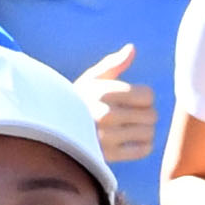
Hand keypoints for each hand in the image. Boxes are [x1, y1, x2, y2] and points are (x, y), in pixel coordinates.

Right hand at [77, 46, 158, 166]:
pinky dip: (142, 146)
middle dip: (144, 114)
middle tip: (130, 115)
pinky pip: (143, 150)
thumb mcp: (90, 79)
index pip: (147, 95)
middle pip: (151, 115)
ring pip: (149, 133)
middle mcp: (104, 114)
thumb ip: (113, 64)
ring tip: (129, 127)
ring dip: (143, 130)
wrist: (52, 129)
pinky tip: (129, 140)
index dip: (143, 96)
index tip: (131, 99)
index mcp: (102, 92)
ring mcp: (106, 137)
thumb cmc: (77, 99)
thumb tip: (132, 48)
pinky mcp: (109, 156)